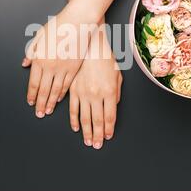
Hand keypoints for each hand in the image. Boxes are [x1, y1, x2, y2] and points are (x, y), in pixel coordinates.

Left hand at [22, 2, 97, 117]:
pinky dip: (62, 93)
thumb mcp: (39, 36)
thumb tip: (25, 63)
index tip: (31, 102)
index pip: (34, 83)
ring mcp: (63, 68)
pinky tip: (59, 99)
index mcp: (40, 59)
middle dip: (40, 103)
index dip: (32, 95)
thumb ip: (32, 52)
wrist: (77, 22)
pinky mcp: (74, 68)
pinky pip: (67, 85)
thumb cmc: (58, 26)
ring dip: (51, 102)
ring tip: (48, 110)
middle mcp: (50, 66)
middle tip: (38, 113)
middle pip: (43, 90)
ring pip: (55, 90)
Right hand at [69, 30, 122, 149]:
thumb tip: (113, 105)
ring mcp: (84, 92)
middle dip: (98, 135)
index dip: (108, 129)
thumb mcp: (117, 74)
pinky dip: (74, 120)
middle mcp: (96, 94)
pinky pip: (73, 108)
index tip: (107, 136)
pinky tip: (76, 127)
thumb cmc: (106, 58)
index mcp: (109, 91)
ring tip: (88, 141)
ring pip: (85, 118)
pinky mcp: (73, 89)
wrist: (90, 45)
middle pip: (98, 121)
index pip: (110, 117)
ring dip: (87, 132)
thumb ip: (116, 92)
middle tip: (97, 145)